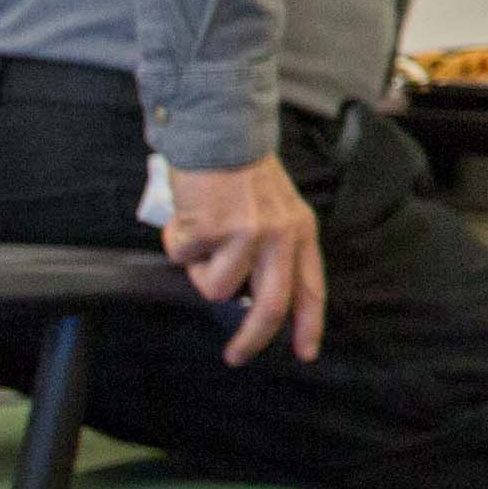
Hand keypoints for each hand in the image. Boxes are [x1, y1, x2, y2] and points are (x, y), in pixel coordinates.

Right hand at [167, 159, 326, 365]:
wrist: (219, 132)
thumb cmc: (241, 173)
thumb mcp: (276, 210)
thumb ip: (272, 251)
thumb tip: (248, 298)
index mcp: (300, 231)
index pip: (311, 288)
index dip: (308, 325)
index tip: (305, 353)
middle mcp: (280, 236)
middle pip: (269, 307)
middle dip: (251, 338)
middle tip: (235, 355)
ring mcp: (247, 235)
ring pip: (214, 288)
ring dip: (198, 269)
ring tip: (201, 234)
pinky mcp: (213, 230)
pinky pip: (183, 259)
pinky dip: (177, 243)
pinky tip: (187, 216)